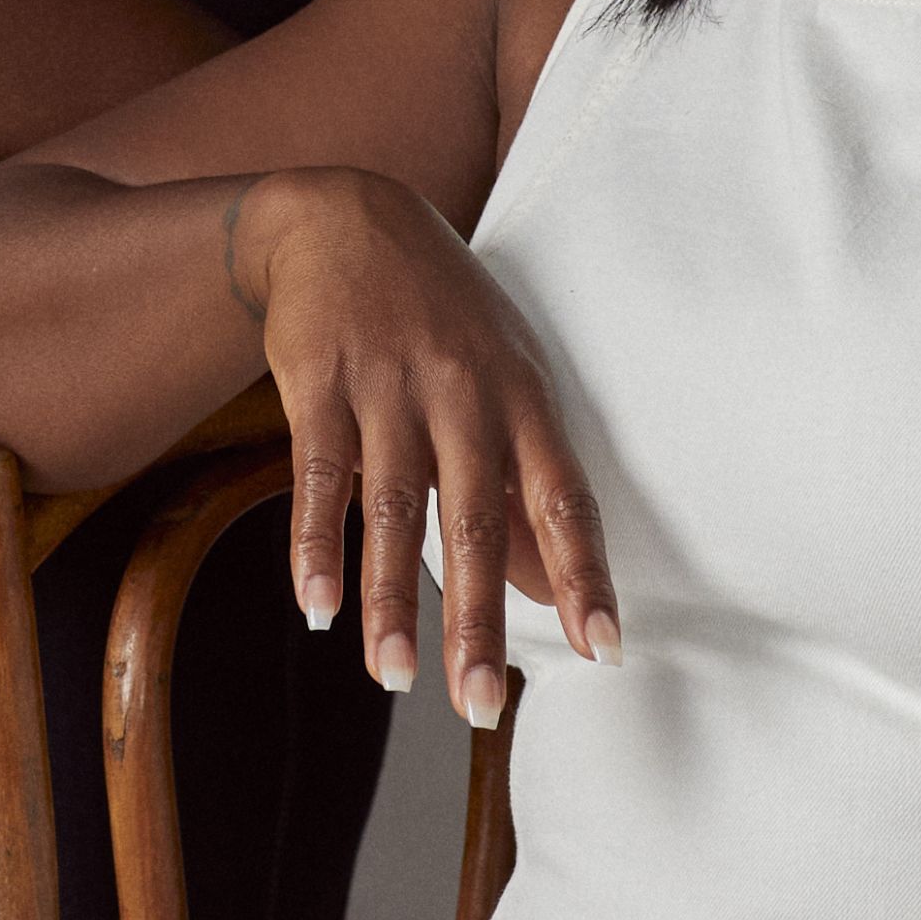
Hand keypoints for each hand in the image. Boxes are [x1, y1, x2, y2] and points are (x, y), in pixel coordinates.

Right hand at [226, 168, 619, 722]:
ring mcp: (388, 383)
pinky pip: (317, 476)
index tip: (604, 648)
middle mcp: (463, 389)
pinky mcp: (318, 379)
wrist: (343, 215)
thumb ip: (522, 484)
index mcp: (522, 394)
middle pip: (478, 518)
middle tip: (479, 704)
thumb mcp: (501, 379)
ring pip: (393, 509)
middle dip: (481, 617)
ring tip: (394, 679)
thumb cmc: (438, 313)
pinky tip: (317, 608)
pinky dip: (315, 546)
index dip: (585, 575)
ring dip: (393, 601)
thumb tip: (549, 589)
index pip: (565, 497)